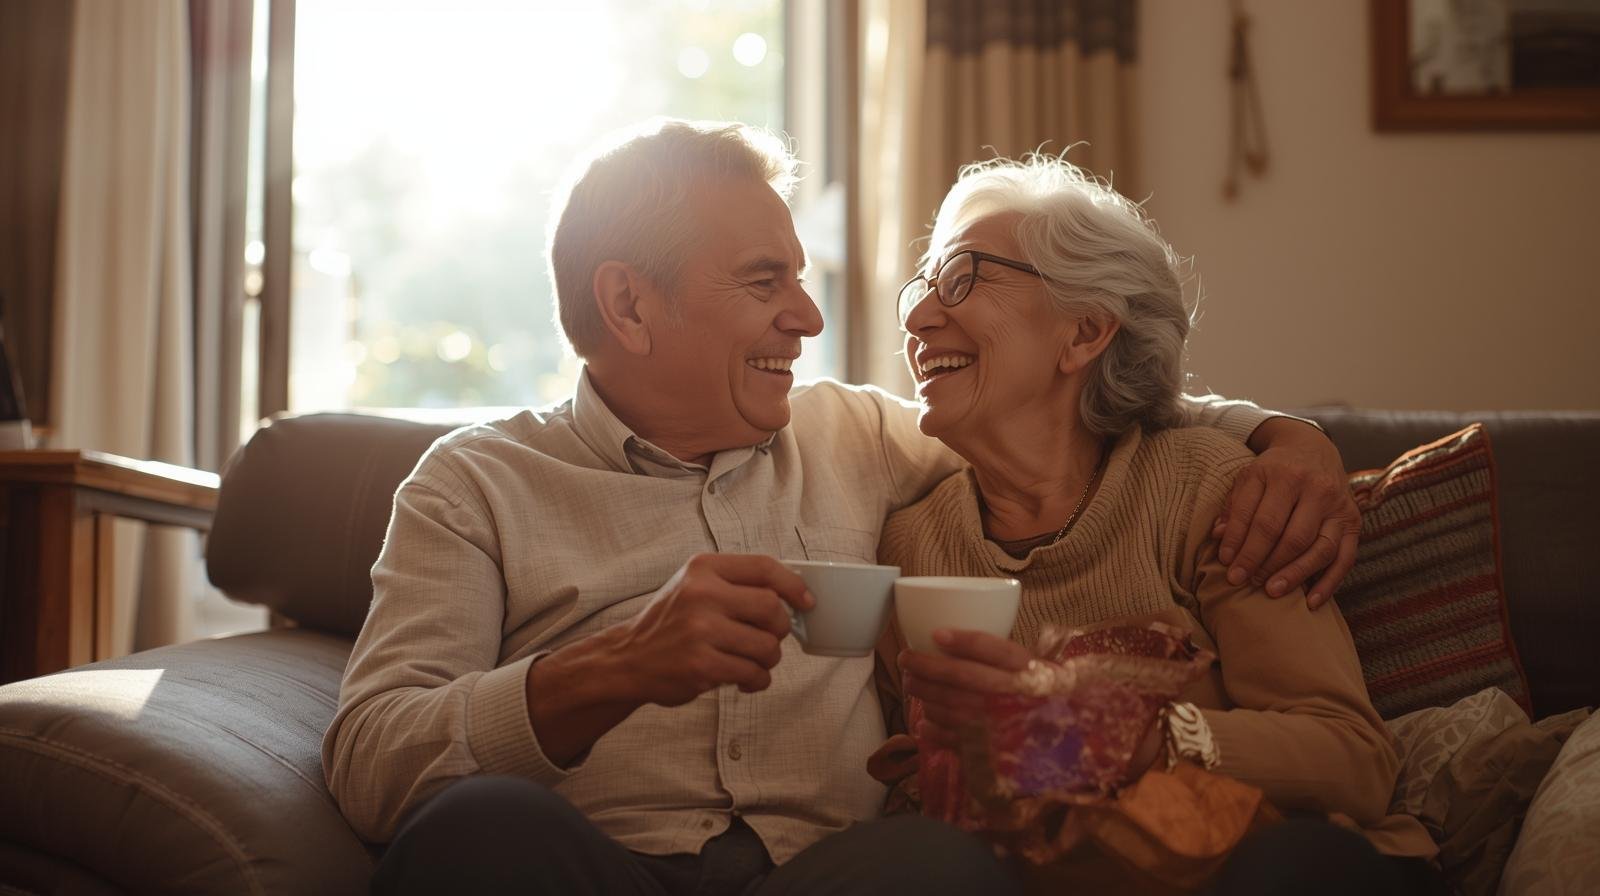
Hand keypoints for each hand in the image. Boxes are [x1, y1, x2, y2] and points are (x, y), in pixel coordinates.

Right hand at [527, 553, 811, 767]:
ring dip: (768, 659)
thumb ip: (736, 584)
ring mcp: (701, 630)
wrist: (628, 659)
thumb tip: (793, 595)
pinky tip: (743, 679)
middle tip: (768, 637)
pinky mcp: (702, 665)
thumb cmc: (671, 622)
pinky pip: (753, 673)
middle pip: (772, 608)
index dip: (794, 585)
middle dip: (779, 628)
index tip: (806, 602)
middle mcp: (702, 594)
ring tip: (751, 661)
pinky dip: (756, 680)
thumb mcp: (695, 586)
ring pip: (767, 645)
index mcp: (703, 568)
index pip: (764, 568)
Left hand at [900, 629, 1031, 747]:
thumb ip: (996, 651)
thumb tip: (943, 637)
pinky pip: (953, 737)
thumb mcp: (1030, 665)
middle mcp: (1011, 694)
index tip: (935, 634)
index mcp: (1025, 669)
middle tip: (906, 659)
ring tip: (912, 684)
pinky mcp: (990, 749)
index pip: (994, 649)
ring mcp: (999, 723)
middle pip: (960, 676)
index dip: (963, 641)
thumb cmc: (1039, 693)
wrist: (1062, 738)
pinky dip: (932, 728)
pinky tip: (924, 721)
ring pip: (950, 705)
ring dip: (924, 694)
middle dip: (925, 666)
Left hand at [1214, 419, 1359, 608]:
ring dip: (1294, 574)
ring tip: (1270, 591)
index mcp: (1282, 474)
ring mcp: (1337, 506)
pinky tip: (1311, 602)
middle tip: (1244, 581)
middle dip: (1263, 562)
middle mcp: (1314, 488)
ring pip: (1318, 548)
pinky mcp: (1353, 521)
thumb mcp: (1250, 477)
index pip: (1257, 516)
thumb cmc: (1274, 470)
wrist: (1313, 449)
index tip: (1227, 564)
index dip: (1240, 543)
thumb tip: (1220, 537)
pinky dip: (1329, 583)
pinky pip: (1345, 558)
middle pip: (1288, 535)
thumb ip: (1234, 506)